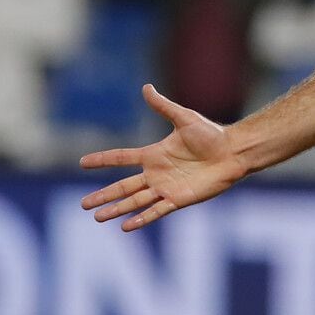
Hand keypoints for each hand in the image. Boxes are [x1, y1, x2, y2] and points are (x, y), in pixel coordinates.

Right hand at [80, 85, 248, 230]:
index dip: (103, 159)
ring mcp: (166, 187)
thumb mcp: (184, 118)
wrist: (232, 152)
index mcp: (154, 154)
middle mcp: (156, 173)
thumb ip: (163, 106)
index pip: (122, 158)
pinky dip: (141, 219)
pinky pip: (156, 211)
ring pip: (135, 201)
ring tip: (97, 218)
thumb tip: (146, 87)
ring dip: (116, 209)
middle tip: (83, 204)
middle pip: (124, 186)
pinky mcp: (178, 199)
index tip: (82, 162)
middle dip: (104, 195)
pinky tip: (126, 227)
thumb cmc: (212, 135)